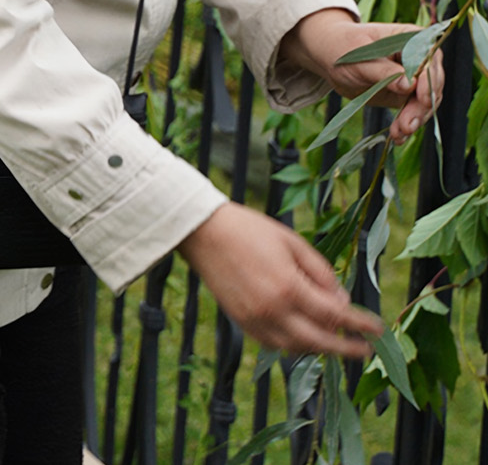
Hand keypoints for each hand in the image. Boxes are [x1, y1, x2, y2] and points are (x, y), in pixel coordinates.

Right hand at [178, 202, 380, 356]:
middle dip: (346, 348)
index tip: (378, 330)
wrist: (203, 232)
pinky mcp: (240, 320)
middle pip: (319, 341)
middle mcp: (272, 309)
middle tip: (365, 350)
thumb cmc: (250, 230)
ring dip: (320, 348)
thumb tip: (343, 302)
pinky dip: (293, 345)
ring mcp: (254, 318)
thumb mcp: (294, 243)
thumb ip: (322, 273)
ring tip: (336, 343)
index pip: (335, 315)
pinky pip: (273, 344)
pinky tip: (304, 338)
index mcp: (289, 287)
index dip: (360, 325)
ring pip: (296, 347)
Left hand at [280, 8, 443, 143]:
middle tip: (406, 126)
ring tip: (399, 134)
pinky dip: (407, 124)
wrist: (330, 56)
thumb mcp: (358, 59)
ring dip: (414, 119)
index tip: (422, 101)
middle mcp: (421, 58)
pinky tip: (398, 137)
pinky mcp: (407, 94)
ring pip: (425, 102)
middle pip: (431, 86)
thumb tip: (409, 85)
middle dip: (421, 108)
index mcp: (412, 39)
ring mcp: (416, 78)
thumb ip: (383, 72)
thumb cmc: (342, 48)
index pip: (429, 63)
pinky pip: (414, 111)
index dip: (428, 83)